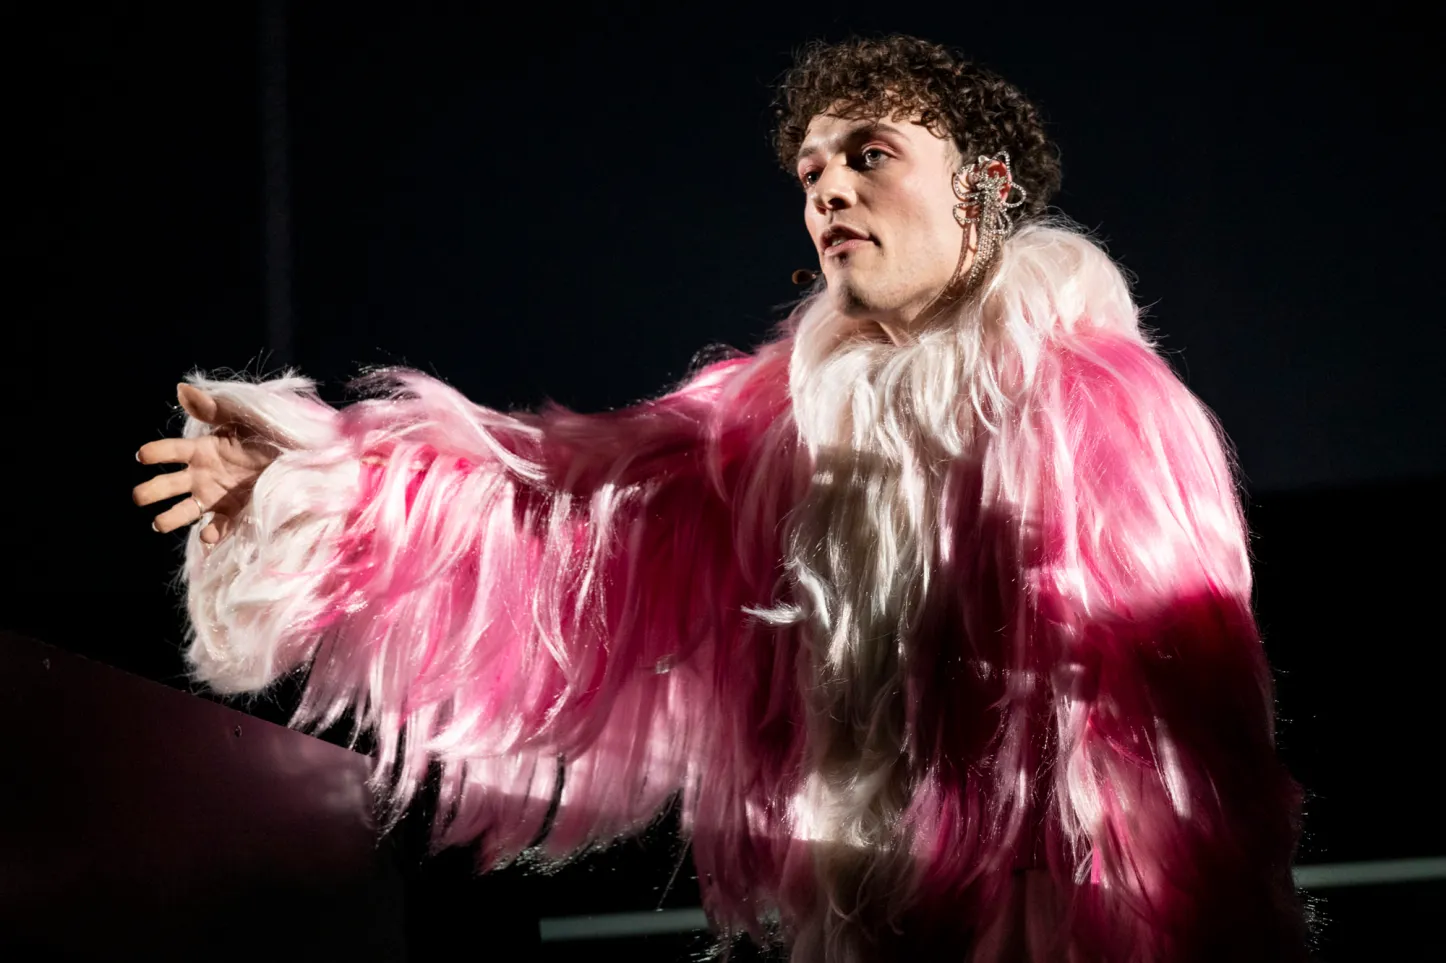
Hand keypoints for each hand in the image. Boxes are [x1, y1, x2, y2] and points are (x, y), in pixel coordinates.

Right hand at [133, 384, 278, 543]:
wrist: (296, 457)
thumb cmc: (266, 433)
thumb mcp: (242, 418)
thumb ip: (213, 409)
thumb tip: (182, 389)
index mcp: (200, 450)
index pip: (170, 451)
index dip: (155, 453)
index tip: (142, 456)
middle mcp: (201, 476)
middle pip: (167, 486)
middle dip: (150, 491)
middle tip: (138, 497)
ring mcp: (214, 496)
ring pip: (184, 511)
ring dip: (169, 518)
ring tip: (158, 524)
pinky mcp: (233, 513)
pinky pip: (217, 526)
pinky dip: (211, 532)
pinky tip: (207, 535)